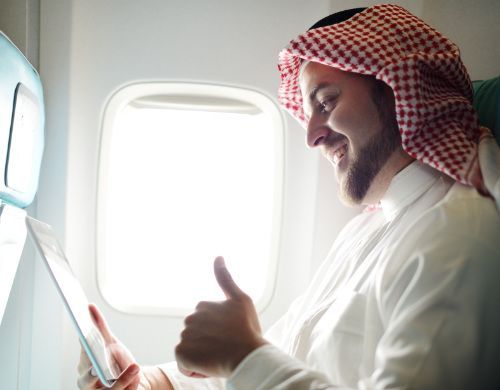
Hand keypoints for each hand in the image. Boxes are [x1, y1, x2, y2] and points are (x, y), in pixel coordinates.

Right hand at [77, 304, 166, 389]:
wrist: (132, 381)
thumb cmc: (116, 362)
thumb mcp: (110, 343)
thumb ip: (100, 327)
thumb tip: (89, 306)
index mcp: (84, 367)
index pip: (83, 357)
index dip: (83, 350)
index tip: (84, 338)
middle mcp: (87, 384)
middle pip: (86, 380)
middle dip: (90, 374)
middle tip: (94, 366)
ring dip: (120, 379)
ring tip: (134, 366)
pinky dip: (128, 383)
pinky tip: (136, 372)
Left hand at [175, 256, 267, 377]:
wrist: (247, 355)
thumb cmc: (248, 329)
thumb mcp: (241, 299)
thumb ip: (226, 278)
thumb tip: (217, 256)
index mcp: (203, 305)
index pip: (205, 324)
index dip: (218, 332)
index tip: (230, 335)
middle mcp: (191, 318)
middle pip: (196, 336)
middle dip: (207, 342)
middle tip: (225, 347)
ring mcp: (185, 335)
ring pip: (191, 349)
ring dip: (201, 355)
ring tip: (219, 356)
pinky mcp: (181, 352)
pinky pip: (184, 363)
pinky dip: (194, 367)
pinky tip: (209, 364)